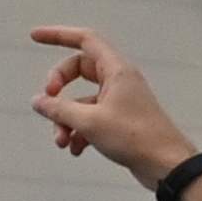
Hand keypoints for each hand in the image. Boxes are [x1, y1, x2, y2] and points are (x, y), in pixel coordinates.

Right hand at [29, 25, 201, 180]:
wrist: (166, 165)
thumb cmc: (133, 137)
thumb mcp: (89, 121)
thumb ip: (59, 109)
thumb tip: (38, 102)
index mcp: (116, 70)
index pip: (84, 40)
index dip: (58, 35)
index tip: (35, 37)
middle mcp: (118, 80)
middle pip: (78, 70)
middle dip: (58, 88)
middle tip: (47, 102)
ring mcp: (120, 101)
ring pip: (82, 100)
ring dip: (66, 119)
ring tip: (61, 142)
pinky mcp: (120, 121)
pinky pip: (91, 118)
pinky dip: (79, 132)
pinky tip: (76, 150)